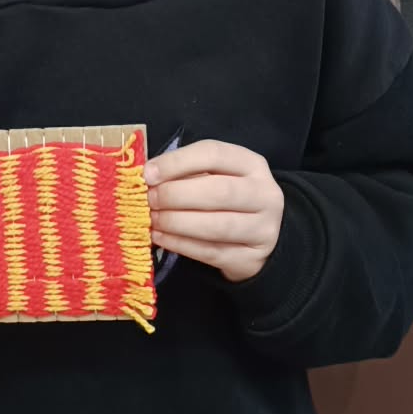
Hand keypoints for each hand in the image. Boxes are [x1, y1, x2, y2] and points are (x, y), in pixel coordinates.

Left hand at [143, 140, 283, 284]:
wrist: (257, 238)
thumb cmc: (226, 199)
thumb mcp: (215, 176)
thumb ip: (187, 174)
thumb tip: (149, 177)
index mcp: (252, 164)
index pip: (214, 154)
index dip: (177, 162)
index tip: (148, 174)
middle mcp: (264, 194)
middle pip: (218, 191)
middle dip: (176, 195)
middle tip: (149, 200)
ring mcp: (263, 229)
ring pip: (217, 226)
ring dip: (177, 222)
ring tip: (152, 220)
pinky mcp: (252, 259)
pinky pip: (212, 252)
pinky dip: (181, 245)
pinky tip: (161, 238)